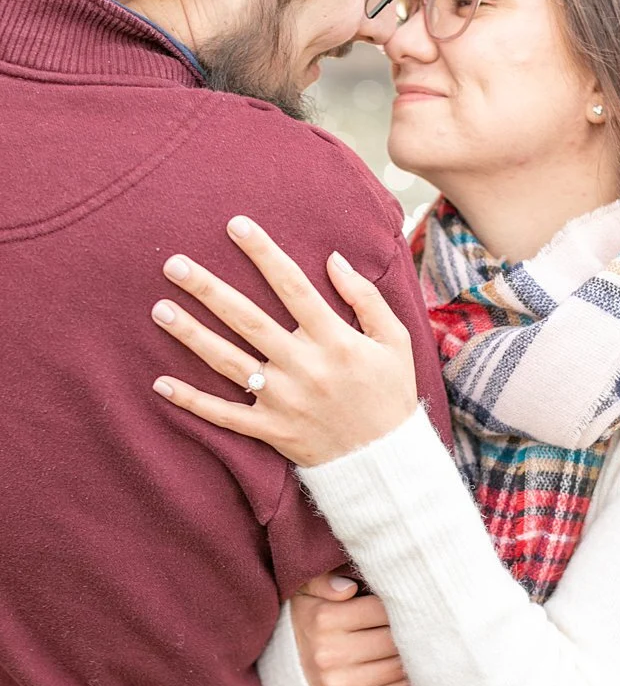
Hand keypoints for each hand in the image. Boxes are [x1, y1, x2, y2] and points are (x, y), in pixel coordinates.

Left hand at [150, 216, 418, 465]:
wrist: (386, 459)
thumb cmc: (390, 393)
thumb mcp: (395, 342)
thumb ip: (365, 298)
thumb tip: (333, 259)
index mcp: (335, 340)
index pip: (293, 287)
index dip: (264, 253)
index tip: (236, 225)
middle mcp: (304, 366)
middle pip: (247, 319)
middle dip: (208, 289)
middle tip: (174, 263)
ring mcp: (283, 400)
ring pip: (227, 361)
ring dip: (190, 335)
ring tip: (159, 309)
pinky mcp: (270, 429)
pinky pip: (224, 414)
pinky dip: (191, 401)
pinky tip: (160, 383)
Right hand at [291, 573, 410, 685]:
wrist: (292, 666)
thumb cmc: (314, 619)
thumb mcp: (311, 591)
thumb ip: (325, 580)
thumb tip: (348, 588)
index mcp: (323, 619)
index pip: (384, 609)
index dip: (399, 605)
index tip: (404, 602)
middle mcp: (329, 655)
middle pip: (394, 639)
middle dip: (409, 630)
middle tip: (419, 623)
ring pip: (399, 667)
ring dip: (412, 656)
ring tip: (415, 644)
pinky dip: (407, 680)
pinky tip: (405, 667)